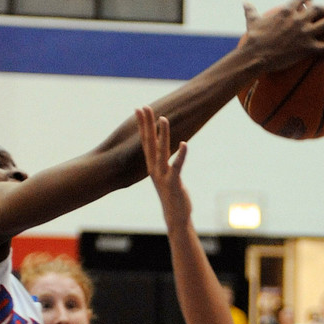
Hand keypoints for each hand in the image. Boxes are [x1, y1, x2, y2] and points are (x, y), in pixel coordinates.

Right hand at [136, 105, 191, 231]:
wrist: (175, 216)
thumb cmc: (171, 194)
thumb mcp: (165, 174)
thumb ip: (163, 160)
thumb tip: (162, 147)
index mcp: (152, 165)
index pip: (145, 141)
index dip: (142, 125)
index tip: (139, 109)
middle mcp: (154, 169)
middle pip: (150, 143)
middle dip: (147, 124)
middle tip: (145, 107)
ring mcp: (163, 176)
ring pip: (162, 152)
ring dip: (163, 135)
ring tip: (164, 118)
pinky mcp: (173, 183)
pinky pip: (177, 167)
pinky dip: (181, 155)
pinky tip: (184, 143)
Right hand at [241, 0, 323, 71]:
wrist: (257, 54)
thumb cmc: (252, 39)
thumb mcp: (251, 22)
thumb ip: (251, 12)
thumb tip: (244, 3)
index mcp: (286, 11)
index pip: (300, 0)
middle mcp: (299, 19)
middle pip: (318, 9)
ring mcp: (305, 33)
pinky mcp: (307, 47)